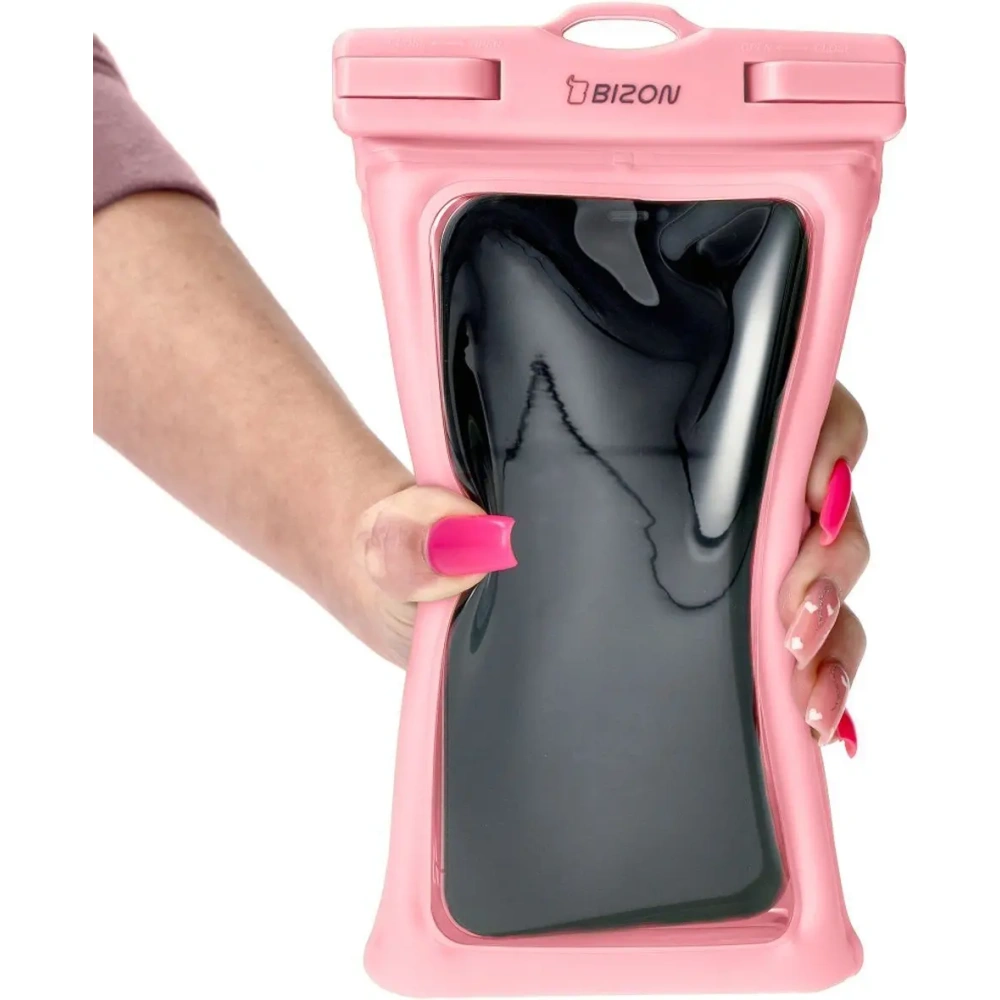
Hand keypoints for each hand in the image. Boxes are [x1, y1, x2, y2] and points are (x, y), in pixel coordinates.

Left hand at [358, 383, 869, 760]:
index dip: (820, 436)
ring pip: (814, 577)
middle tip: (791, 616)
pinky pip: (789, 650)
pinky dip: (820, 682)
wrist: (402, 600)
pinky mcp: (696, 635)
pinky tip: (815, 726)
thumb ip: (410, 536)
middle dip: (830, 553)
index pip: (770, 400)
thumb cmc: (410, 548)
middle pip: (812, 497)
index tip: (810, 499)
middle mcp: (687, 494)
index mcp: (636, 439)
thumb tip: (464, 543)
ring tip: (804, 688)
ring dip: (834, 626)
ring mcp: (699, 567)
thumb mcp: (399, 539)